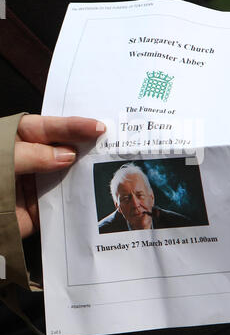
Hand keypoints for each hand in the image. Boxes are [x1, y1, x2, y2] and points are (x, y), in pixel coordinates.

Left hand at [14, 115, 105, 238]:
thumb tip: (67, 155)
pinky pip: (63, 202)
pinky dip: (77, 201)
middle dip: (87, 147)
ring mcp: (38, 183)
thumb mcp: (1, 159)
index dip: (74, 126)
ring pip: (68, 175)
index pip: (50, 127)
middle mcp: (33, 158)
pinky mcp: (41, 208)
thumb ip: (32, 155)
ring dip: (86, 174)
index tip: (98, 127)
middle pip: (64, 149)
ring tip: (111, 169)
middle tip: (114, 144)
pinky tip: (94, 196)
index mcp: (20, 138)